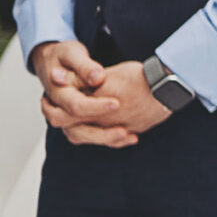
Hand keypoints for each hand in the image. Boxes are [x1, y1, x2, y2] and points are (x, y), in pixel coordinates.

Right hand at [34, 39, 129, 145]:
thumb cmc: (64, 55)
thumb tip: (97, 78)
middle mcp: (59, 109)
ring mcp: (66, 116)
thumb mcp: (73, 54)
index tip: (117, 104)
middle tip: (124, 130)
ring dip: (104, 139)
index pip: (75, 106)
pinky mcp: (76, 119)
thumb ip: (84, 67)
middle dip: (100, 133)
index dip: (96, 107)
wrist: (52, 60)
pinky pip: (88, 134)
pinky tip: (131, 136)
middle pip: (75, 130)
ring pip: (81, 136)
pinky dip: (107, 138)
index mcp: (58, 93)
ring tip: (129, 136)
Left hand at [44, 57, 175, 147]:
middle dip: (67, 124)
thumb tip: (58, 79)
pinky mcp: (134, 130)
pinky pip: (118, 140)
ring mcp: (120, 129)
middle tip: (61, 114)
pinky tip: (115, 131)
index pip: (62, 117)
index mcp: (92, 110)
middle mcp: (104, 124)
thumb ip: (80, 80)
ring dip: (87, 133)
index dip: (51, 109)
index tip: (49, 101)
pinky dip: (112, 138)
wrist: (167, 86)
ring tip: (82, 124)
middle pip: (76, 133)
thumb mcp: (104, 76)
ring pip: (96, 138)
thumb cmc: (137, 78)